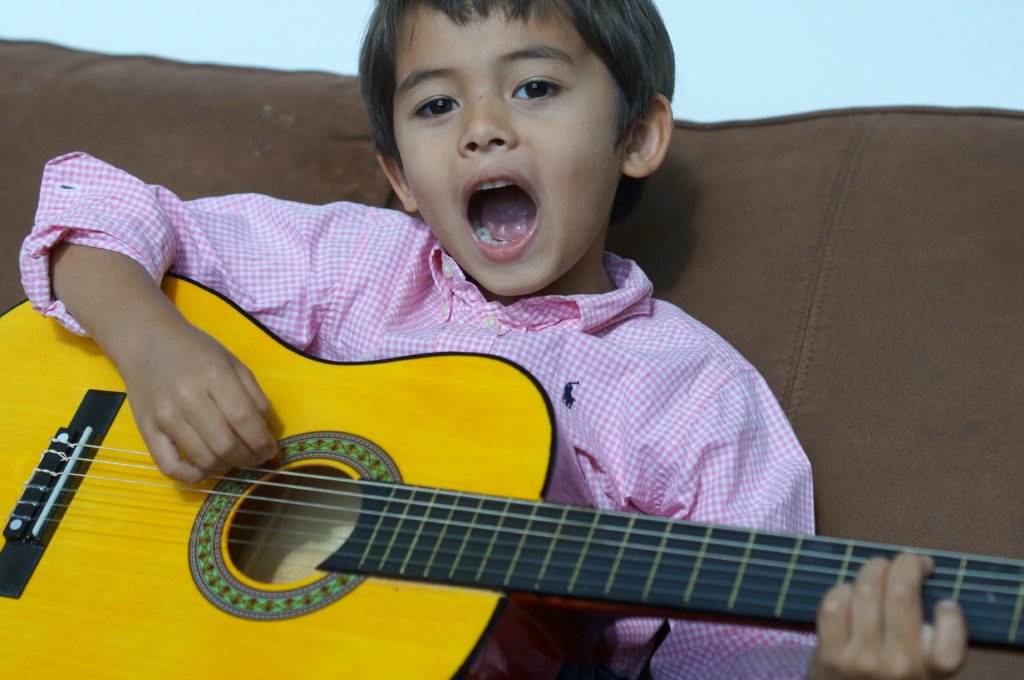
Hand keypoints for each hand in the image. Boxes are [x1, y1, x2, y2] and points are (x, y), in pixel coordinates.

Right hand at [50, 244, 277, 482]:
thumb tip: (266, 432)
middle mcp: (188, 398)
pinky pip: (169, 466)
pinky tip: (205, 470)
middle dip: (248, 459)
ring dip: (226, 467)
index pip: (245, 420)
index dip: (262, 442)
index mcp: (214, 376)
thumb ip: (254, 395)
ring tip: (235, 461)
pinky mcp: (146, 430)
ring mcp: (165, 416)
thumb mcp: (233, 363)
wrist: (147, 342)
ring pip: (203, 458)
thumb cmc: (196, 352)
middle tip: (256, 459)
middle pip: (226, 444)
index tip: (271, 451)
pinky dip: (192, 476)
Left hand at [807, 552, 966, 678]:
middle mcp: (899, 668)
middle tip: (909, 560)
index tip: (945, 603)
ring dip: (873, 568)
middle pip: (902, 593)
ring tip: (878, 568)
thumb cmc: (885, 676)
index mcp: (930, 673)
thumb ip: (925, 636)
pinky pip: (836, 603)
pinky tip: (850, 592)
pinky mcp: (830, 655)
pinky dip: (843, 589)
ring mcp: (862, 661)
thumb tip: (922, 576)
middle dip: (906, 563)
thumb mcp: (918, 666)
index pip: (951, 647)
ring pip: (867, 591)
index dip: (951, 618)